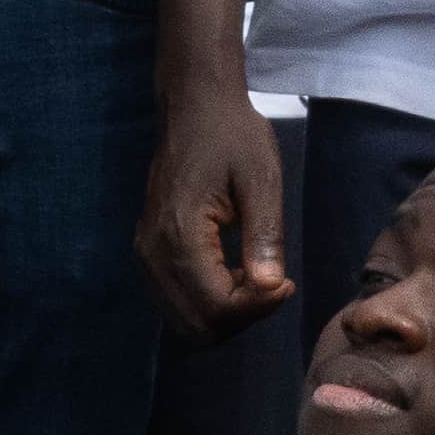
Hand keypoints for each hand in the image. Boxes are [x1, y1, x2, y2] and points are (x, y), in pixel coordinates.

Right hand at [142, 66, 293, 340]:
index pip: (217, 306)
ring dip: (226, 315)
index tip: (287, 282)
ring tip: (255, 278)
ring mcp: (147, 255)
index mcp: (180, 234)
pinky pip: (177, 303)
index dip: (257, 308)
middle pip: (198, 326)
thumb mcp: (261, 179)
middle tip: (273, 283)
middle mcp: (154, 252)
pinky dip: (209, 305)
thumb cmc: (233, 136)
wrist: (194, 108)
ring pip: (185, 322)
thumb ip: (265, 236)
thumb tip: (270, 287)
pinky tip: (233, 274)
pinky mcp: (150, 253)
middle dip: (242, 317)